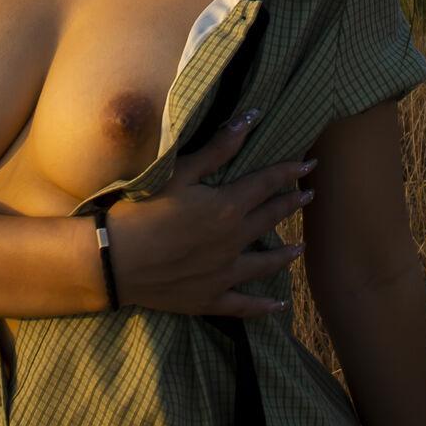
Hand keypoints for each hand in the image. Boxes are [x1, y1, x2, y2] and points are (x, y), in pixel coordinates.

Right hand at [103, 113, 315, 319]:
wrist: (115, 261)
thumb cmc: (143, 210)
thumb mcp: (179, 172)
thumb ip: (218, 148)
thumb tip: (252, 119)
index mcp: (228, 207)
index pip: (267, 183)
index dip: (289, 171)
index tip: (309, 164)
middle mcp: (234, 241)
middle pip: (269, 218)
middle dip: (291, 205)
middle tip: (309, 196)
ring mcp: (224, 274)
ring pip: (265, 264)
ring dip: (284, 254)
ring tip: (300, 248)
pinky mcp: (210, 299)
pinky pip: (244, 305)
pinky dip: (263, 306)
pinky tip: (279, 305)